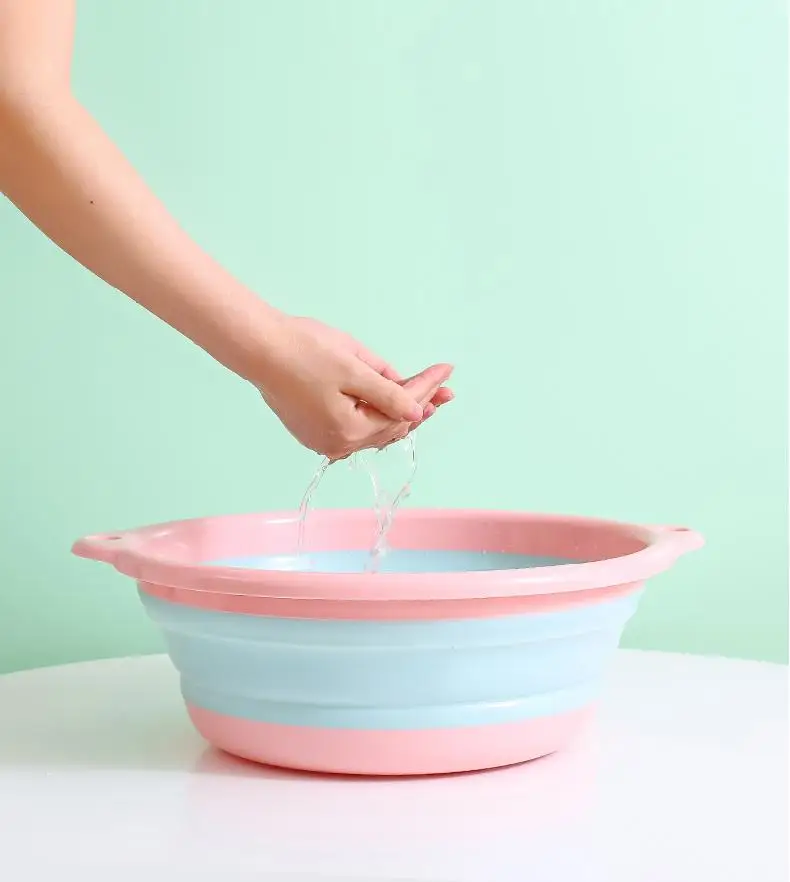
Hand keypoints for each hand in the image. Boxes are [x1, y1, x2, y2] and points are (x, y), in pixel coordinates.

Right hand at [253, 314, 453, 459]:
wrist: (259, 347)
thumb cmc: (304, 350)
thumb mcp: (354, 368)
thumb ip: (389, 393)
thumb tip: (417, 413)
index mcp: (348, 430)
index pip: (400, 410)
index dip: (426, 389)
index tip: (446, 371)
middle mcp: (337, 444)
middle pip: (390, 425)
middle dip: (419, 404)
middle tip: (445, 389)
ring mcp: (323, 440)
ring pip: (373, 429)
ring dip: (398, 412)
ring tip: (427, 398)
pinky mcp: (313, 431)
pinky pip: (355, 428)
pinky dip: (374, 416)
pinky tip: (390, 406)